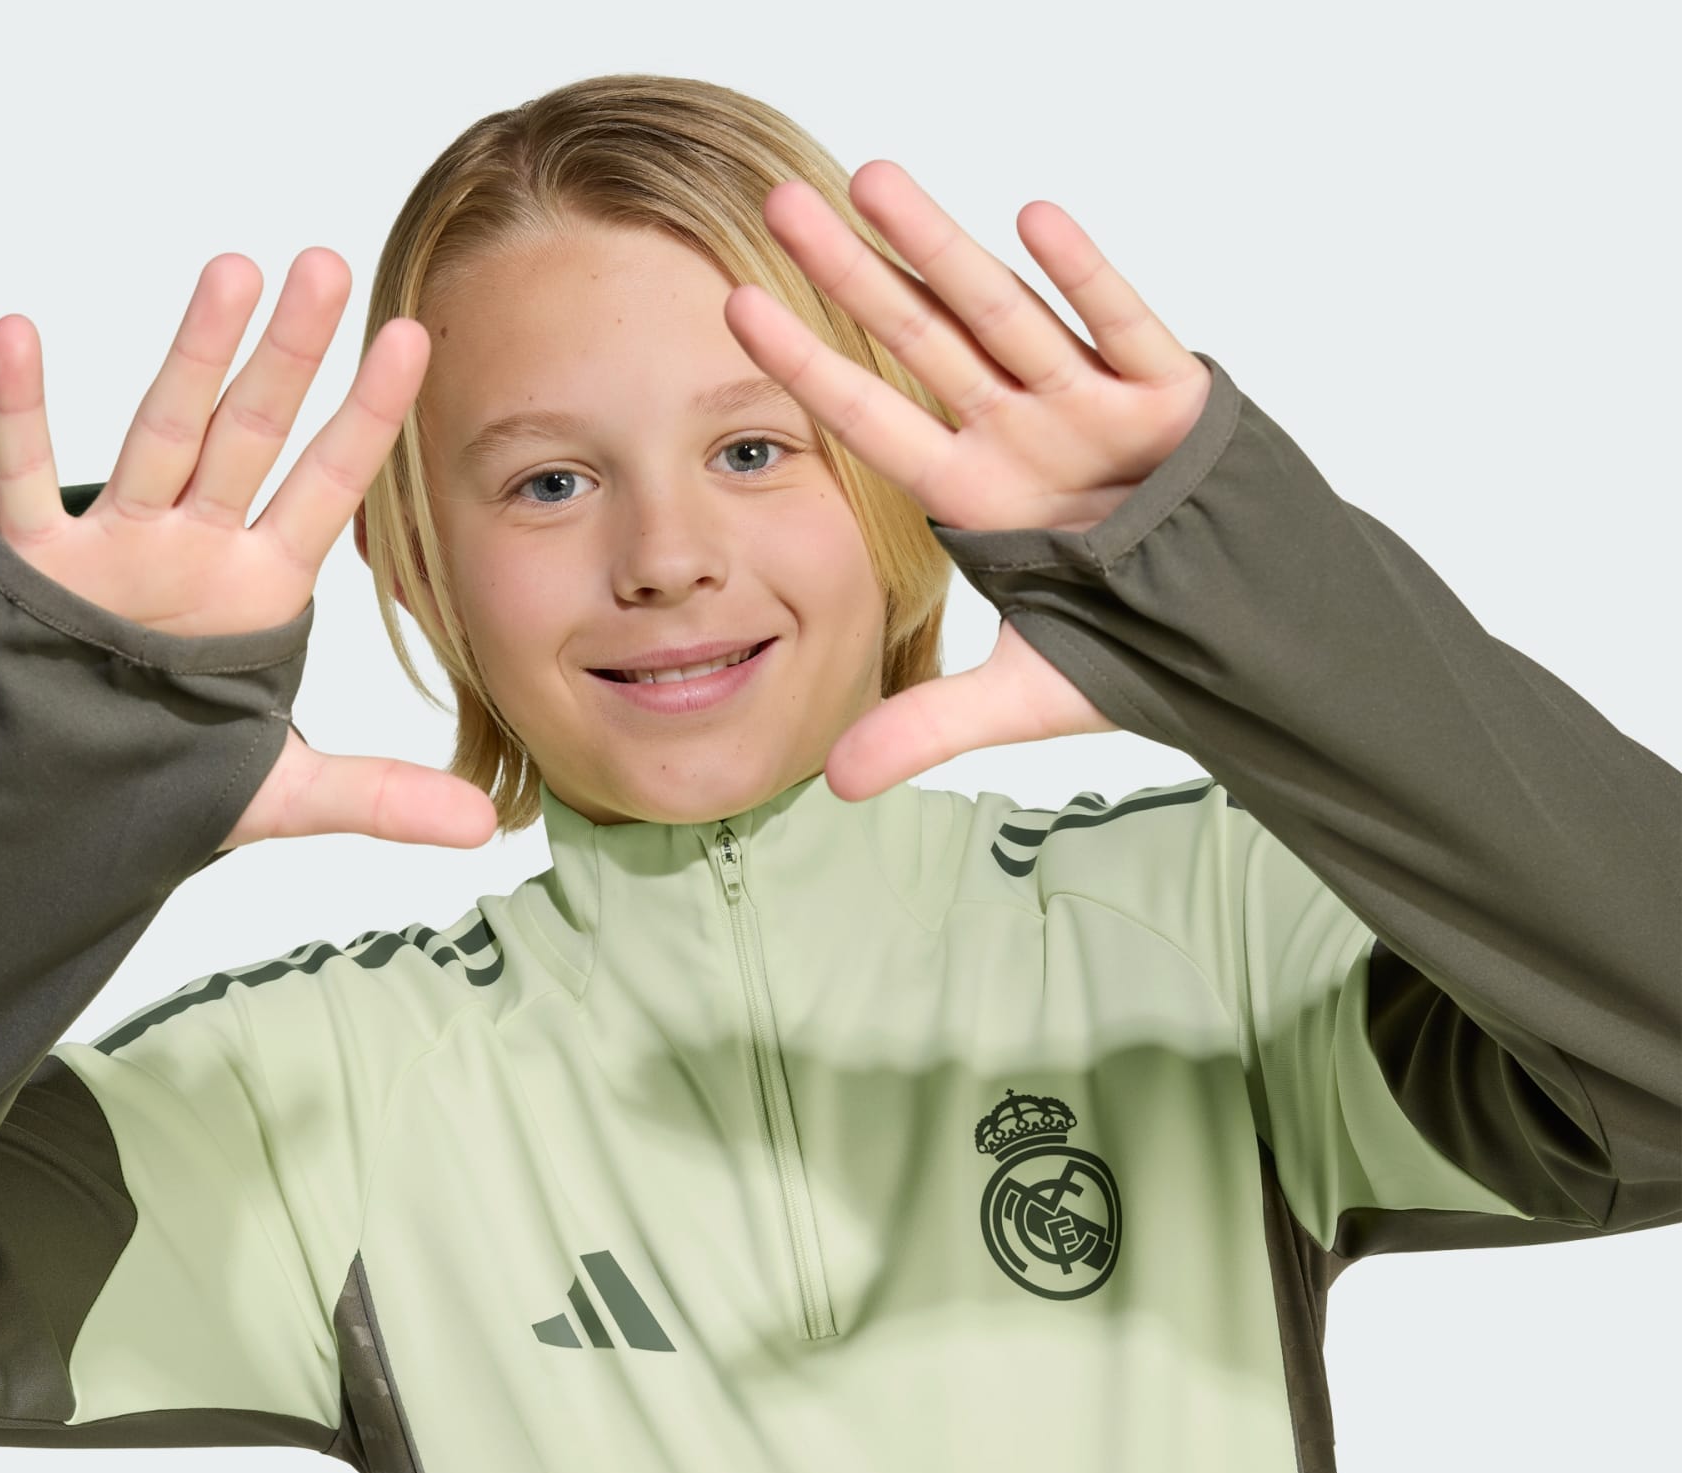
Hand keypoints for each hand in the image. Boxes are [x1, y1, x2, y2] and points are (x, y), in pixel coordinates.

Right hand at [0, 250, 497, 850]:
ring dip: (193, 355)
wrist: (67, 811)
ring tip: (232, 269)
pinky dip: (18, 413)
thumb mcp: (287, 792)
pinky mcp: (36, 568)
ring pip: (162, 435)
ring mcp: (119, 549)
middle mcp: (197, 550)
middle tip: (330, 264)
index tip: (413, 338)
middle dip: (289, 356)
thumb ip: (381, 797)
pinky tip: (19, 333)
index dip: (369, 417)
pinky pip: (23, 481)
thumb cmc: (172, 782)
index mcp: (262, 590)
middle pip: (251, 434)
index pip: (328, 487)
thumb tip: (484, 829)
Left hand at [724, 166, 1213, 799]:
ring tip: (873, 182)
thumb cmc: (1133, 651)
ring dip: (942, 249)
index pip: (873, 423)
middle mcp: (1021, 437)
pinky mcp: (1172, 400)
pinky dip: (1086, 284)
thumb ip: (929, 725)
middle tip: (781, 202)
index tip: (735, 308)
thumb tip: (839, 783)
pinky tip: (1036, 222)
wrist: (1243, 645)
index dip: (808, 368)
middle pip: (922, 344)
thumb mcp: (1020, 694)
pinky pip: (1124, 331)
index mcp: (978, 496)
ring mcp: (1091, 410)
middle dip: (854, 277)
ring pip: (1004, 315)